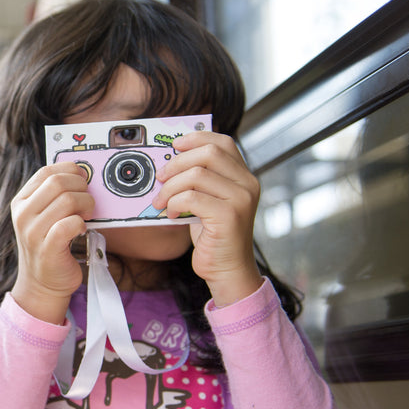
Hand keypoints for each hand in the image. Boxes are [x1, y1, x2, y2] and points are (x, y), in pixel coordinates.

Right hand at [9, 162, 93, 323]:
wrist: (42, 283)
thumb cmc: (49, 245)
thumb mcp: (43, 216)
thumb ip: (54, 196)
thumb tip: (83, 174)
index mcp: (21, 201)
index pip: (46, 171)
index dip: (70, 171)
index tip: (83, 181)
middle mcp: (23, 214)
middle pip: (58, 182)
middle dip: (81, 187)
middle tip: (88, 201)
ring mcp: (32, 232)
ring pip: (67, 200)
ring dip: (86, 205)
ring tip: (86, 216)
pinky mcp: (47, 248)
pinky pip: (70, 224)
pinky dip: (82, 224)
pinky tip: (82, 230)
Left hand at [152, 131, 263, 304]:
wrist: (227, 269)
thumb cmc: (213, 235)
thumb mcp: (208, 201)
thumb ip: (199, 181)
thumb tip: (169, 161)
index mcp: (244, 176)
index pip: (223, 142)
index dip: (196, 138)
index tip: (174, 145)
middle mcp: (247, 184)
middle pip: (208, 153)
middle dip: (177, 163)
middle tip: (160, 177)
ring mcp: (241, 199)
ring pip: (196, 175)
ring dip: (170, 188)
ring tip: (161, 202)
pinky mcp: (229, 215)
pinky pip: (191, 197)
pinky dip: (173, 203)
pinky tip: (170, 214)